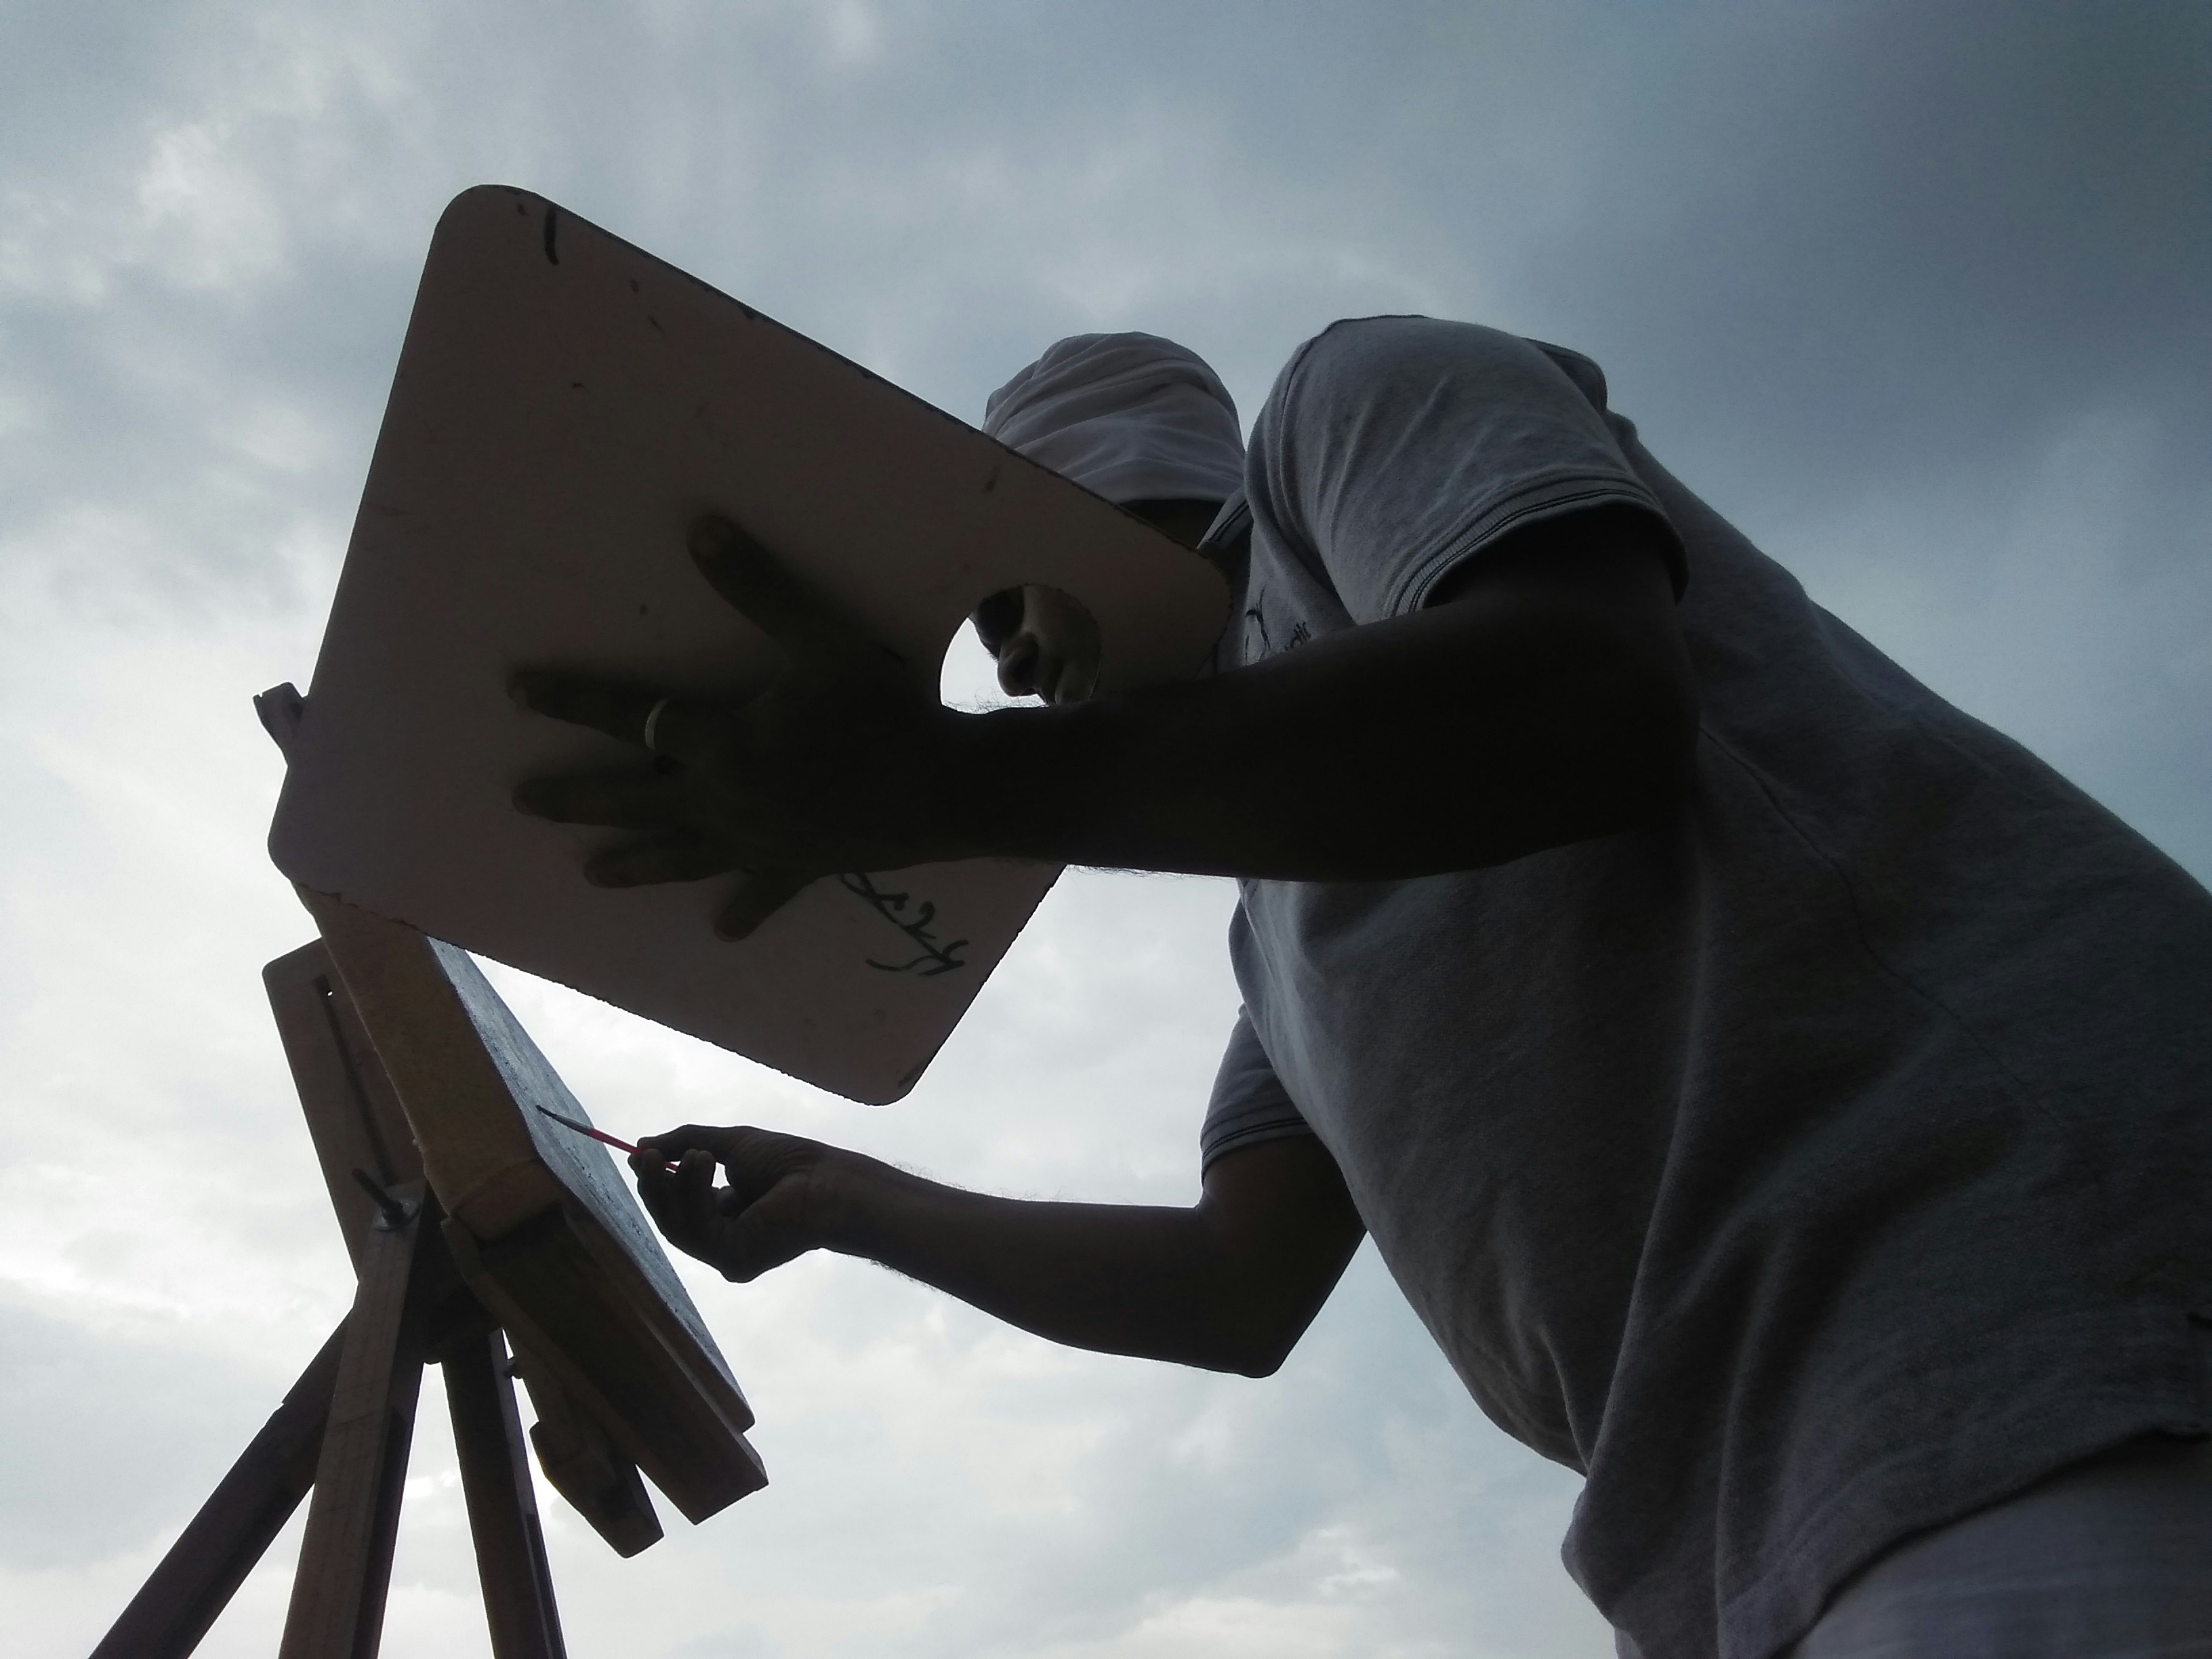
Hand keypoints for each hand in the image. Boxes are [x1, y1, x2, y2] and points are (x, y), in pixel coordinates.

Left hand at [510, 513, 986, 937]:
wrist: (941, 789)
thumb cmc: (883, 710)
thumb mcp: (823, 638)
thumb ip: (760, 588)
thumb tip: (702, 532)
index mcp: (724, 742)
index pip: (631, 716)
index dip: (573, 700)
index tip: (518, 691)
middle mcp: (726, 800)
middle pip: (634, 798)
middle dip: (576, 798)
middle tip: (523, 801)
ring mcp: (758, 843)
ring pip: (680, 856)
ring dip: (633, 863)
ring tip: (591, 872)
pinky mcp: (797, 869)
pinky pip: (760, 895)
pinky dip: (741, 912)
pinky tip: (721, 931)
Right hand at [629, 1123, 852, 1282]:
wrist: (825, 1181)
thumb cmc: (789, 1161)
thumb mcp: (729, 1144)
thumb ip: (686, 1143)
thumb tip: (640, 1145)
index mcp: (729, 1214)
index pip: (681, 1204)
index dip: (658, 1182)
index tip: (640, 1155)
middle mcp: (725, 1239)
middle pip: (672, 1219)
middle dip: (655, 1186)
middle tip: (643, 1155)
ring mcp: (727, 1255)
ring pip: (677, 1225)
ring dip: (672, 1185)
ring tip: (684, 1153)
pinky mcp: (732, 1261)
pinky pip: (695, 1228)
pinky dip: (691, 1193)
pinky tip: (701, 1162)